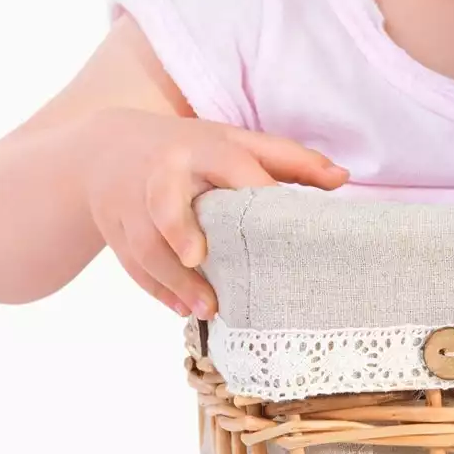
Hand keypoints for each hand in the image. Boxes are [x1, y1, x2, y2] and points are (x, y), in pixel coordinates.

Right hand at [82, 110, 345, 317]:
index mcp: (202, 148)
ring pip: (145, 244)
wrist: (109, 147)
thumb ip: (291, 161)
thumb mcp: (238, 143)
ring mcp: (131, 204)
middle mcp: (163, 174)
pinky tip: (183, 310)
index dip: (252, 188)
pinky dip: (156, 290)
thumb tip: (343, 179)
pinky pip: (132, 265)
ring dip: (172, 279)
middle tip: (198, 259)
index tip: (277, 218)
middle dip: (178, 230)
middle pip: (165, 203)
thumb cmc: (194, 149)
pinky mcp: (114, 230)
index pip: (229, 165)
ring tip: (206, 309)